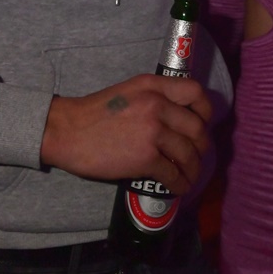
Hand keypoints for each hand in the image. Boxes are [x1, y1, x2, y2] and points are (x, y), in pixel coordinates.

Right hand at [40, 74, 211, 194]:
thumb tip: (177, 116)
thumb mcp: (129, 92)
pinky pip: (173, 173)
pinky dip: (180, 183)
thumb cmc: (94, 112)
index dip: (205, 110)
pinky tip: (179, 187)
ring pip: (188, 153)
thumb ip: (154, 97)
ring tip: (191, 175)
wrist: (67, 131)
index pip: (195, 92)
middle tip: (198, 155)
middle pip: (197, 127)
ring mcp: (152, 131)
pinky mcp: (145, 157)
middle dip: (202, 146)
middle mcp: (157, 105)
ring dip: (194, 168)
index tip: (204, 122)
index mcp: (153, 86)